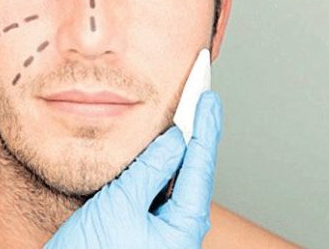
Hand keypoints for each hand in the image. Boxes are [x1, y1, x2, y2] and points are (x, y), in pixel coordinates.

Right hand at [45, 91, 222, 248]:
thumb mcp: (121, 206)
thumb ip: (150, 170)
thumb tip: (176, 140)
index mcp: (184, 226)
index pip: (200, 164)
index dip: (204, 126)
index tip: (208, 96)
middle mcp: (180, 230)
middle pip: (194, 170)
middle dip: (200, 132)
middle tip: (203, 96)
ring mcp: (164, 232)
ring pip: (177, 180)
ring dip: (181, 146)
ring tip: (189, 113)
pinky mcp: (145, 231)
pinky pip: (160, 191)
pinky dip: (162, 164)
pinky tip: (160, 148)